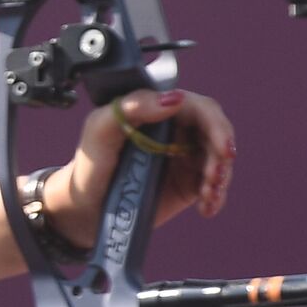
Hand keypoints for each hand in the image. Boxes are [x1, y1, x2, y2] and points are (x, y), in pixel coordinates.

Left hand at [42, 89, 235, 248]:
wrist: (84, 206)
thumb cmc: (89, 163)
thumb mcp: (99, 130)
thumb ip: (131, 107)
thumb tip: (173, 99)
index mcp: (157, 110)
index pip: (198, 107)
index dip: (216, 124)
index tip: (222, 147)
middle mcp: (175, 130)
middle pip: (216, 132)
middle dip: (222, 153)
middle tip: (215, 176)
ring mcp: (184, 157)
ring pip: (219, 159)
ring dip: (221, 177)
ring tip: (207, 195)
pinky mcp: (188, 183)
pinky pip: (213, 185)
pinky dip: (216, 196)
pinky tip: (206, 208)